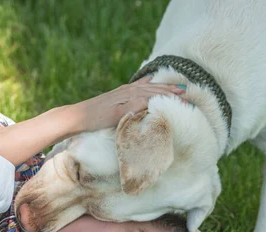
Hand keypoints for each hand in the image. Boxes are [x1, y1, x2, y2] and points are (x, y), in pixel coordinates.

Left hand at [69, 77, 184, 132]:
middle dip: (172, 91)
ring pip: (149, 87)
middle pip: (155, 89)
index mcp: (131, 96)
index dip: (172, 98)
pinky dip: (148, 82)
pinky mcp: (119, 93)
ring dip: (164, 87)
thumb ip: (133, 107)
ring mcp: (124, 91)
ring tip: (177, 86)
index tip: (187, 100)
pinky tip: (152, 78)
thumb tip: (151, 100)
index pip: (156, 95)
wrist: (77, 117)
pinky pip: (138, 85)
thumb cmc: (96, 119)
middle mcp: (129, 90)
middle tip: (188, 93)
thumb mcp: (116, 115)